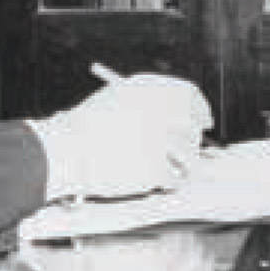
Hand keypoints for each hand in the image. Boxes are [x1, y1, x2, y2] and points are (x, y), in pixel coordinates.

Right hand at [33, 74, 212, 199]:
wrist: (65, 151)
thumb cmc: (85, 127)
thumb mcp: (115, 98)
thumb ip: (145, 101)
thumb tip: (174, 113)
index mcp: (149, 89)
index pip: (189, 94)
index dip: (200, 108)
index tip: (204, 120)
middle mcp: (158, 110)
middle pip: (192, 124)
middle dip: (195, 137)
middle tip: (192, 149)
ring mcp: (158, 140)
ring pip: (189, 154)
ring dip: (185, 162)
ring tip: (176, 167)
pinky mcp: (154, 168)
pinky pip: (174, 178)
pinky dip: (170, 181)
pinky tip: (159, 181)